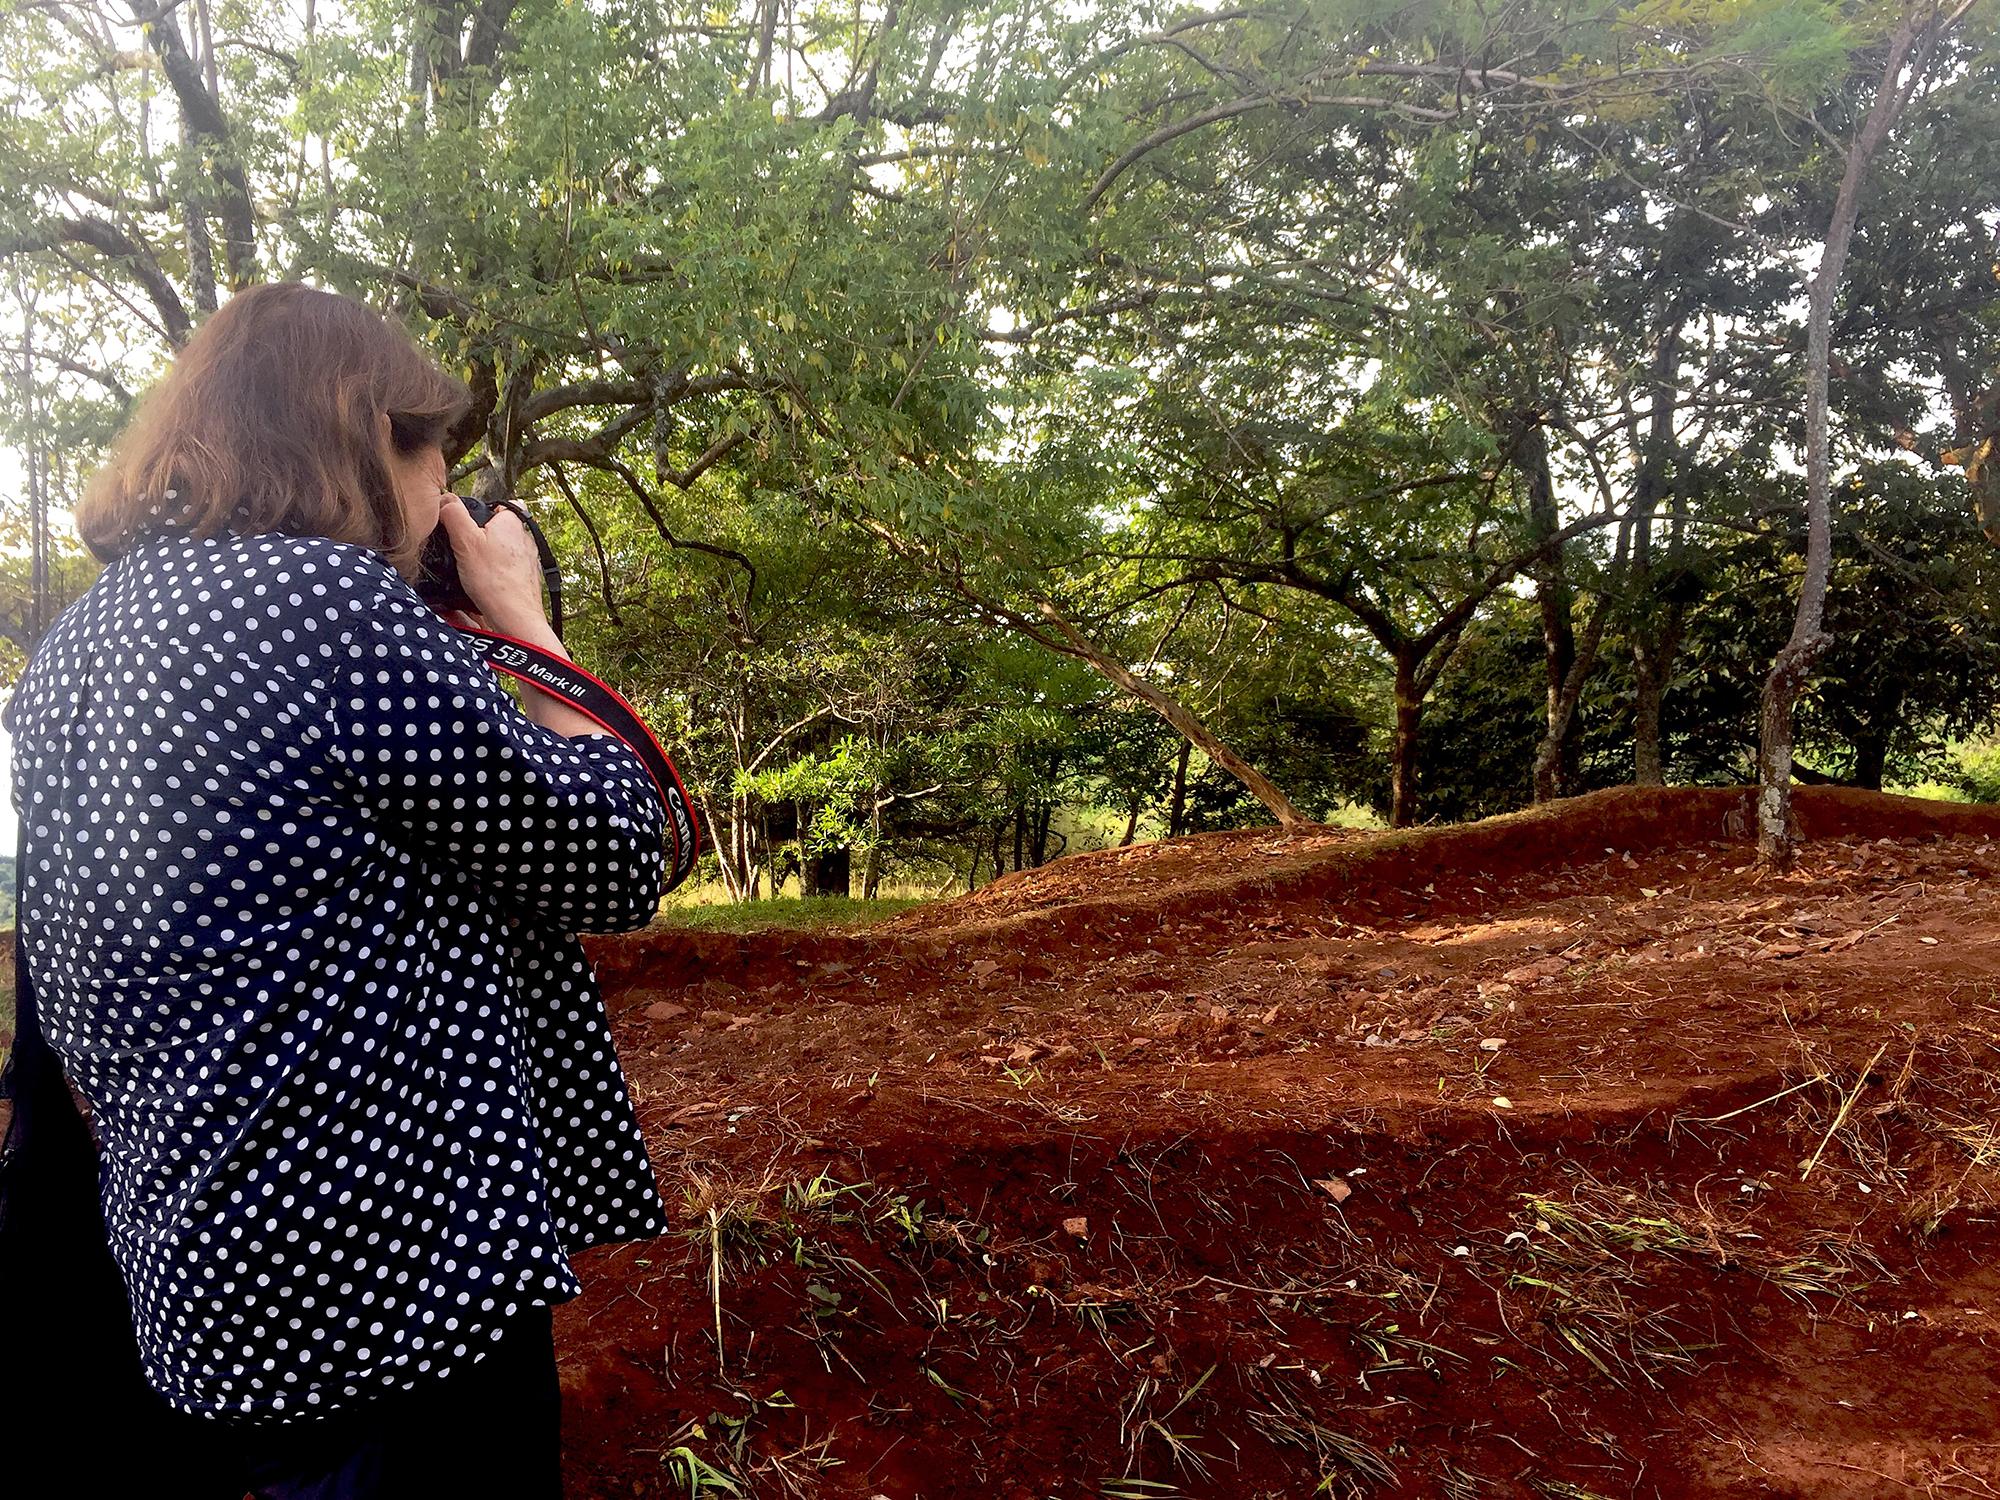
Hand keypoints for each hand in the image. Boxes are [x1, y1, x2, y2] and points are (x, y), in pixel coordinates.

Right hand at [436, 495, 546, 634]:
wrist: (516, 618)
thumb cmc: (493, 580)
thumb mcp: (464, 540)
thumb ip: (454, 515)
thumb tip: (445, 498)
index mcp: (513, 521)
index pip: (499, 504)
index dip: (481, 512)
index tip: (466, 526)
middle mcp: (526, 537)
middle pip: (499, 529)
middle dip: (482, 537)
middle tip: (465, 551)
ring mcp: (529, 559)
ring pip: (502, 550)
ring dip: (488, 558)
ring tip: (474, 571)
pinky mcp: (527, 579)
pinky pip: (507, 570)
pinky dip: (495, 574)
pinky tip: (484, 584)